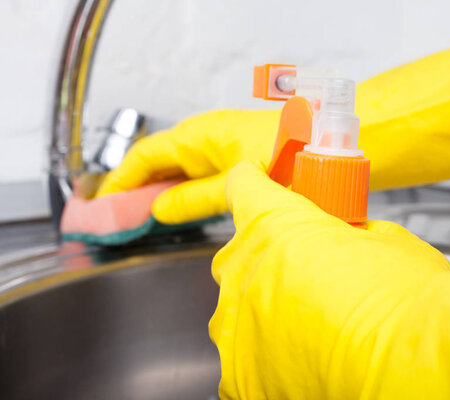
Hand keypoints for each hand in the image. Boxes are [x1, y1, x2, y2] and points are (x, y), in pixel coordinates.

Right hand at [97, 109, 280, 223]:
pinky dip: (185, 190)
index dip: (121, 179)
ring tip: (143, 218)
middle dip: (137, 187)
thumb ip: (195, 199)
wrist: (330, 143)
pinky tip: (182, 208)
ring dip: (161, 191)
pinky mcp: (236, 156)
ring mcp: (221, 145)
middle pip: (159, 161)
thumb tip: (160, 210)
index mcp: (199, 134)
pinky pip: (200, 172)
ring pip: (179, 168)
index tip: (103, 202)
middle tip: (119, 217)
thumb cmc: (291, 154)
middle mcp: (206, 135)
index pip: (145, 155)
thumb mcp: (236, 183)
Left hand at [210, 161, 449, 399]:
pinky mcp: (239, 377)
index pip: (243, 183)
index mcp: (274, 225)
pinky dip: (266, 348)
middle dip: (273, 249)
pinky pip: (243, 350)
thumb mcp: (386, 240)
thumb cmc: (411, 302)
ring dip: (269, 301)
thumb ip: (346, 231)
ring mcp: (235, 328)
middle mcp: (242, 273)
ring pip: (242, 302)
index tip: (270, 181)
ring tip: (318, 316)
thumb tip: (343, 236)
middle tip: (313, 260)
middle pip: (244, 248)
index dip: (258, 177)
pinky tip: (304, 351)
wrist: (419, 368)